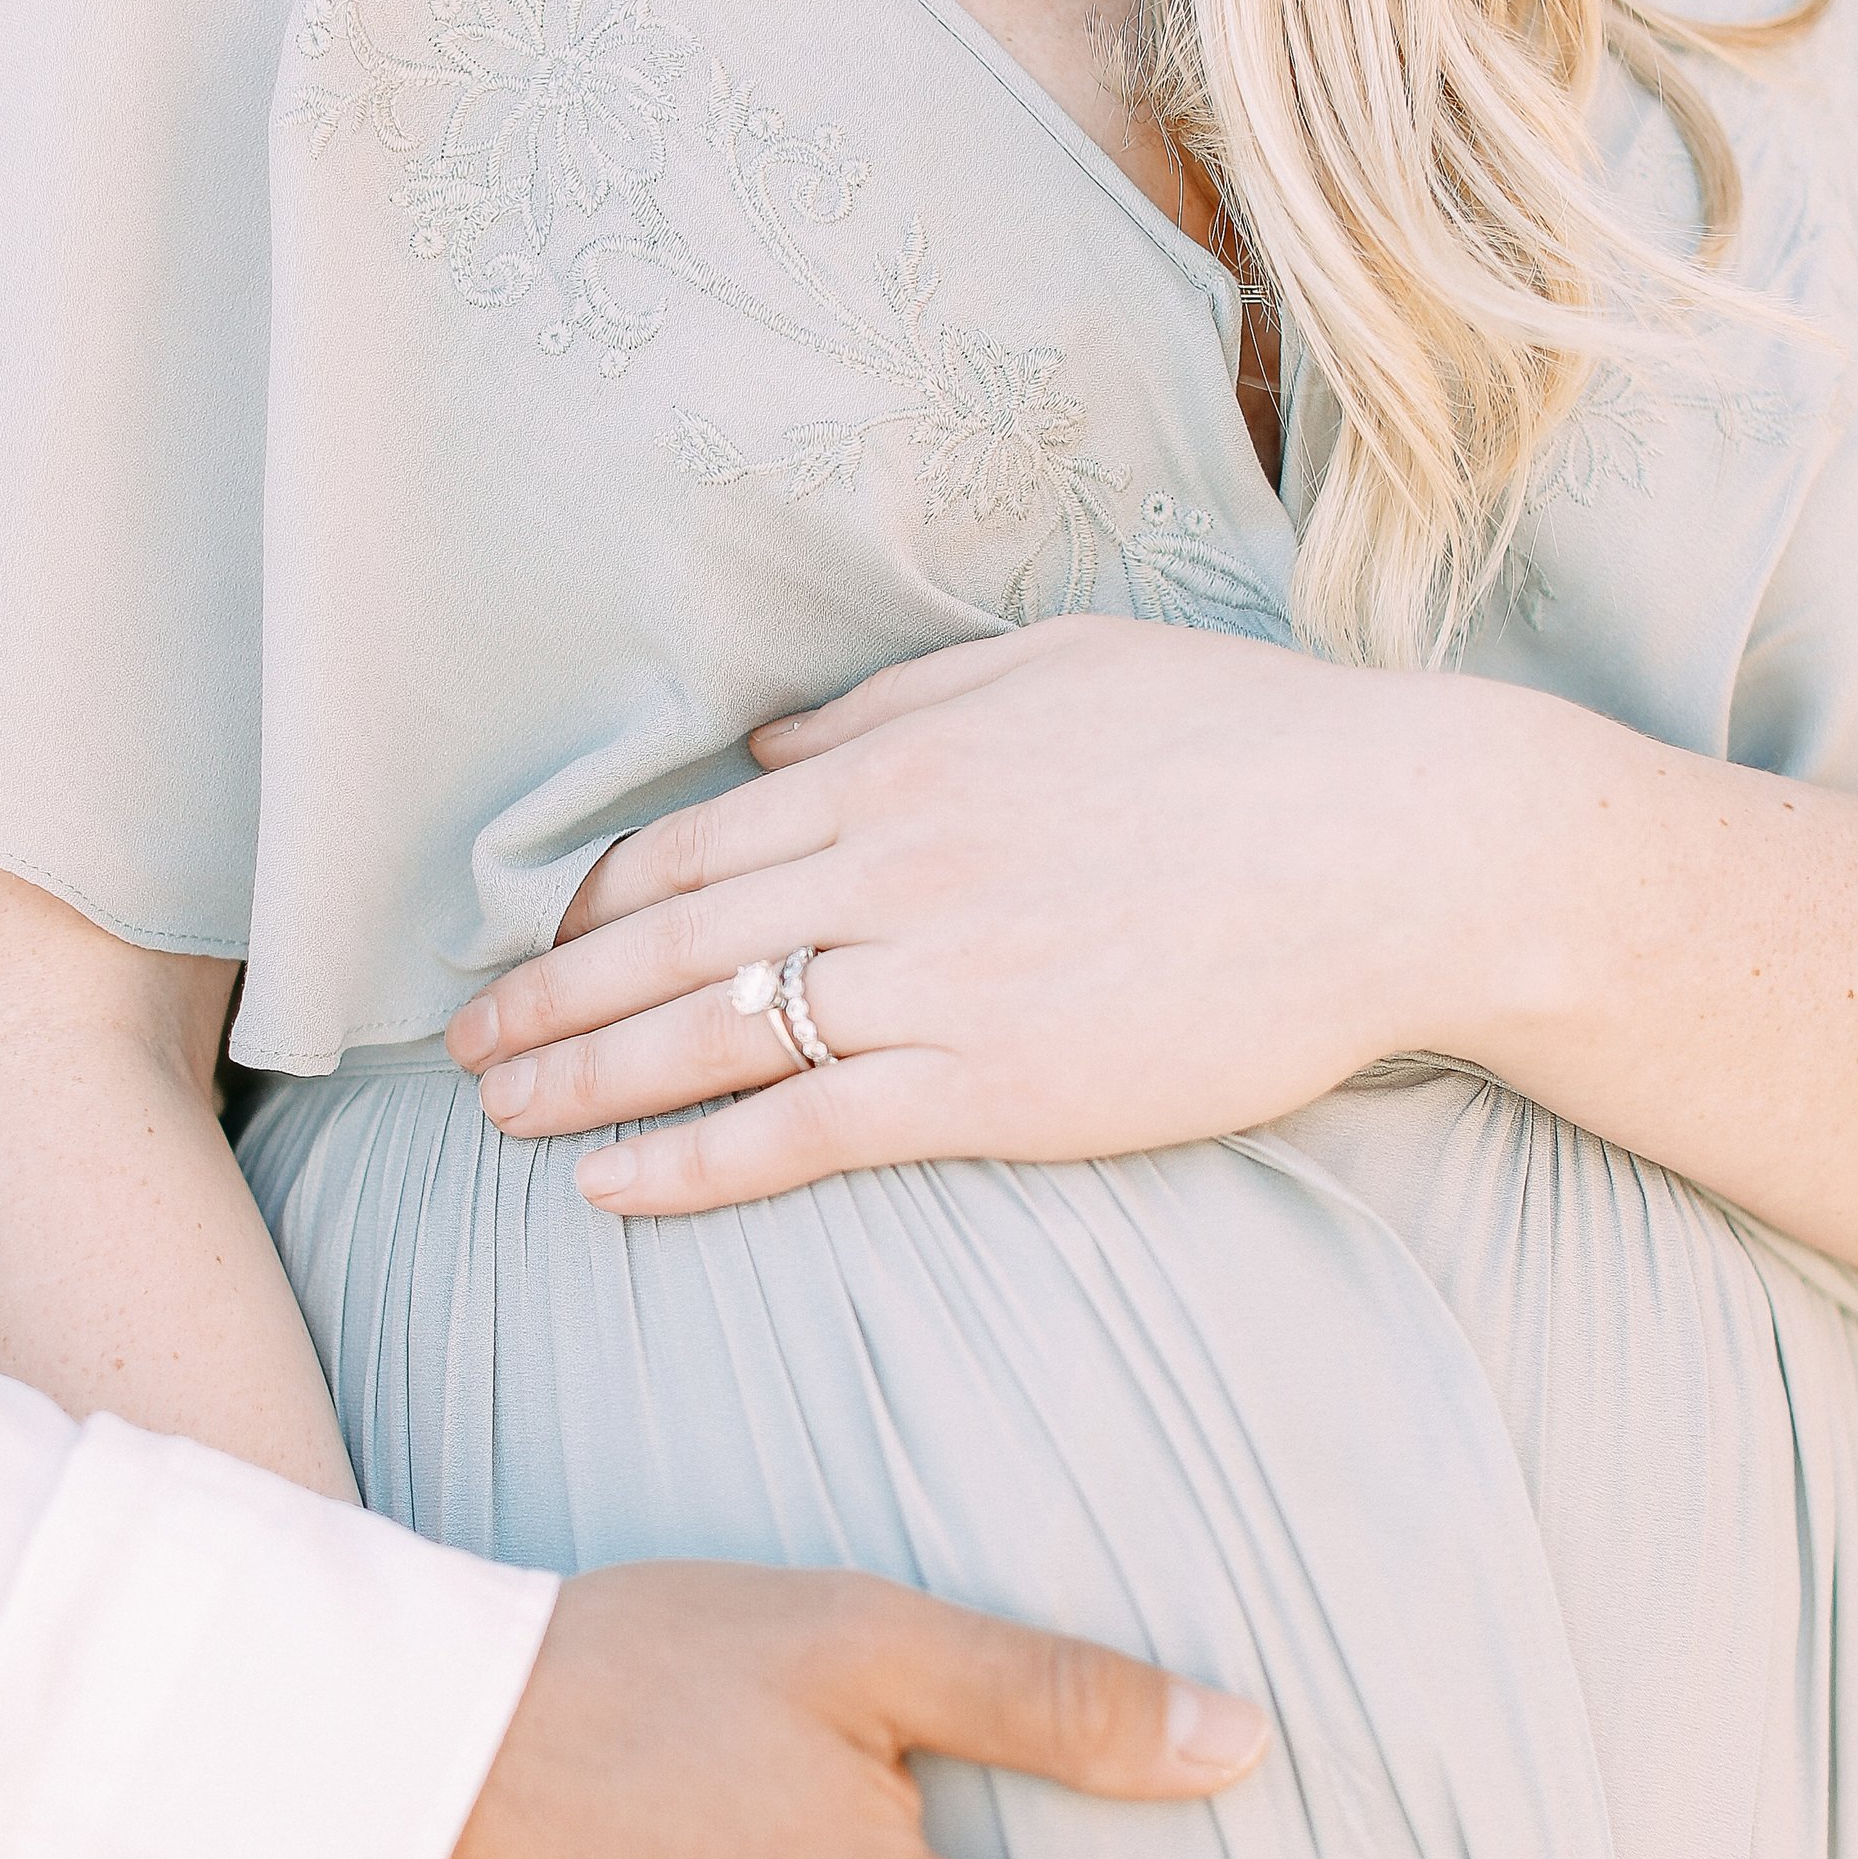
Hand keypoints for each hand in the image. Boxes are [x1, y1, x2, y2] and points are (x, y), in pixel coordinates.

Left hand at [448, 617, 1520, 1213]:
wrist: (1401, 850)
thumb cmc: (1245, 745)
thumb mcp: (1054, 670)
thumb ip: (896, 708)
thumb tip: (771, 743)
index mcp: (895, 767)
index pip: (687, 845)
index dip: (588, 907)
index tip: (534, 948)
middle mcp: (887, 870)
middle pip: (660, 946)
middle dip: (541, 1003)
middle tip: (457, 1052)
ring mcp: (936, 984)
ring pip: (704, 1043)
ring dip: (579, 1086)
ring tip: (495, 1124)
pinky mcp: (995, 1089)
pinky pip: (801, 1134)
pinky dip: (689, 1164)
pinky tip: (612, 1188)